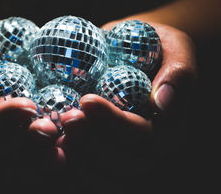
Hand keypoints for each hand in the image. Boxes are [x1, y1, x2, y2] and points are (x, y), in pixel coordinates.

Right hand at [0, 19, 63, 172]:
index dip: (0, 119)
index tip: (28, 105)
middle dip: (27, 144)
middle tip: (53, 129)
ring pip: (18, 161)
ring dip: (45, 152)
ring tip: (69, 136)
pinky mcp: (19, 146)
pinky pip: (36, 155)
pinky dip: (56, 149)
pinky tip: (73, 138)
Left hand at [57, 21, 196, 178]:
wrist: (134, 57)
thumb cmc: (156, 49)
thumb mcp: (176, 49)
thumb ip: (178, 73)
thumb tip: (161, 102)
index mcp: (167, 130)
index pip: (142, 136)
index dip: (113, 122)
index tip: (87, 100)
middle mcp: (145, 151)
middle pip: (118, 162)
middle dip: (88, 143)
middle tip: (63, 117)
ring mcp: (120, 156)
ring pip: (96, 171)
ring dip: (70, 154)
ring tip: (47, 130)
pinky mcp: (97, 153)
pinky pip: (78, 166)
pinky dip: (58, 157)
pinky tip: (41, 138)